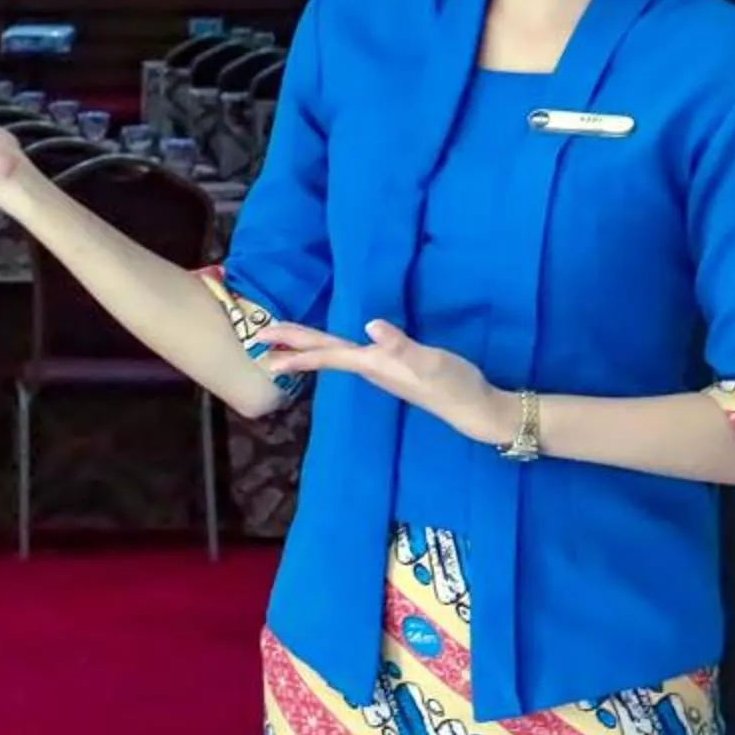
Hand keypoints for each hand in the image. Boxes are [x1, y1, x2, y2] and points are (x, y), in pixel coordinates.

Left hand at [256, 318, 516, 446]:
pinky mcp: (394, 369)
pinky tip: (334, 349)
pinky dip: (332, 351)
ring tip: (285, 344)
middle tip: (260, 339)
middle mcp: (371, 368)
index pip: (326, 353)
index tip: (265, 343)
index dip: (296, 347)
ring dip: (308, 349)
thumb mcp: (429, 362)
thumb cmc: (452, 384)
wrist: (474, 407)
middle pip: (324, 354)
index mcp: (374, 364)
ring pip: (335, 356)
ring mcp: (381, 371)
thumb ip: (400, 345)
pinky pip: (352, 357)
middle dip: (292, 346)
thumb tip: (371, 326)